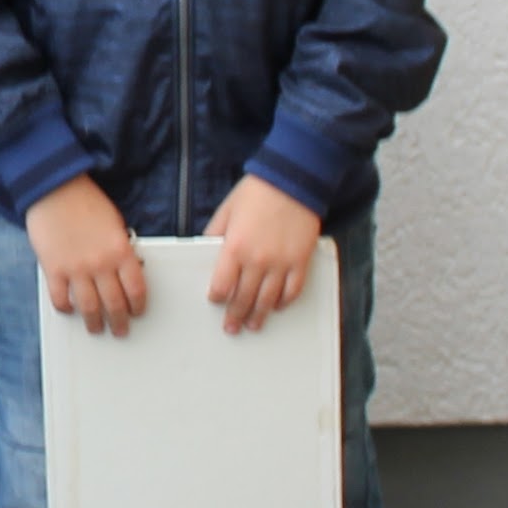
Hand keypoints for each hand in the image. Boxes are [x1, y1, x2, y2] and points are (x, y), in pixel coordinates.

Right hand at [25, 177, 145, 336]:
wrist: (54, 188)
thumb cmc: (86, 203)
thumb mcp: (114, 224)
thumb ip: (121, 250)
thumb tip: (124, 272)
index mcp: (121, 252)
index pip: (137, 289)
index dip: (138, 306)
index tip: (137, 312)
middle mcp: (101, 264)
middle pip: (115, 304)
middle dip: (119, 322)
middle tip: (120, 330)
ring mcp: (76, 269)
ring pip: (89, 308)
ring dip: (94, 322)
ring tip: (96, 328)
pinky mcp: (53, 269)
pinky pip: (61, 298)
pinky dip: (66, 308)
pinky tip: (70, 309)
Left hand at [205, 176, 325, 332]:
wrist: (293, 181)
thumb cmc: (257, 192)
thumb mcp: (226, 211)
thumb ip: (215, 234)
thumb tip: (206, 249)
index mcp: (234, 248)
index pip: (221, 285)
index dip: (217, 297)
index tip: (216, 300)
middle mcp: (257, 260)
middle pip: (244, 298)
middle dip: (236, 316)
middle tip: (232, 327)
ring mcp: (281, 263)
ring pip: (268, 300)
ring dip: (259, 316)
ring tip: (254, 325)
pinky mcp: (300, 261)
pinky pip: (292, 291)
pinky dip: (284, 302)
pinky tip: (278, 306)